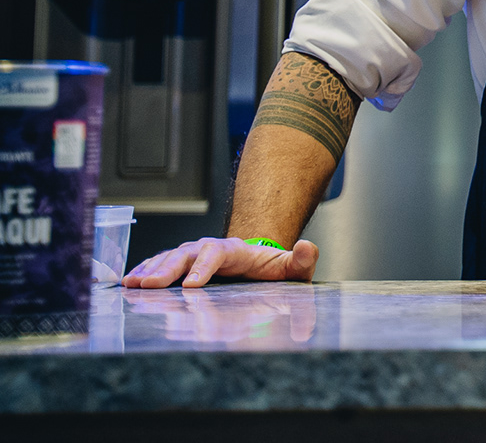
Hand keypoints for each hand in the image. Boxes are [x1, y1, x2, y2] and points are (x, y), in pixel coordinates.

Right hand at [122, 236, 318, 288]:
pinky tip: (129, 282)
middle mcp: (210, 249)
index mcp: (236, 250)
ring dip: (150, 269)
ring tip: (132, 284)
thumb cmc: (274, 269)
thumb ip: (302, 260)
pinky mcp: (183, 265)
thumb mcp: (292, 268)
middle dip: (167, 268)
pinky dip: (145, 270)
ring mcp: (194, 256)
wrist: (259, 263)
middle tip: (150, 285)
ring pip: (169, 258)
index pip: (217, 253)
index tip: (191, 285)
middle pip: (186, 254)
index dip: (204, 267)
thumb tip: (308, 247)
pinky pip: (160, 264)